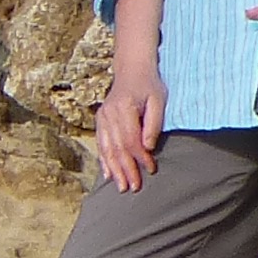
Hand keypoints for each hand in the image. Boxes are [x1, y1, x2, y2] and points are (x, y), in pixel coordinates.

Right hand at [95, 57, 161, 192]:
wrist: (131, 69)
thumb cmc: (149, 85)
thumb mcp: (158, 100)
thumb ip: (153, 124)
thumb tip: (148, 147)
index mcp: (123, 108)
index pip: (131, 139)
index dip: (140, 157)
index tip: (150, 169)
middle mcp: (108, 114)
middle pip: (117, 148)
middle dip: (126, 169)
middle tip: (133, 187)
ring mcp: (102, 118)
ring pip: (107, 149)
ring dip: (114, 169)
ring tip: (121, 186)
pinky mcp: (100, 121)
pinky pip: (100, 145)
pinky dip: (104, 161)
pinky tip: (108, 175)